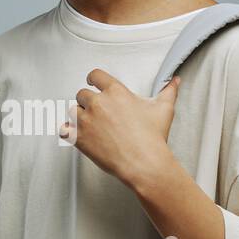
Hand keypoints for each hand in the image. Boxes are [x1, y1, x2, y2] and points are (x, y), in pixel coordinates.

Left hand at [62, 69, 179, 189]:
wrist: (144, 163)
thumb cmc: (153, 138)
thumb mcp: (163, 109)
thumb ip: (168, 91)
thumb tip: (174, 81)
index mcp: (116, 92)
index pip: (95, 75)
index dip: (93, 79)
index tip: (93, 83)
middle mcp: (98, 103)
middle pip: (82, 94)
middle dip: (88, 101)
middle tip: (97, 111)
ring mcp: (87, 121)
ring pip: (72, 110)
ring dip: (78, 116)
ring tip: (90, 124)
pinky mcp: (80, 138)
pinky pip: (64, 129)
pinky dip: (67, 131)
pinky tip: (74, 133)